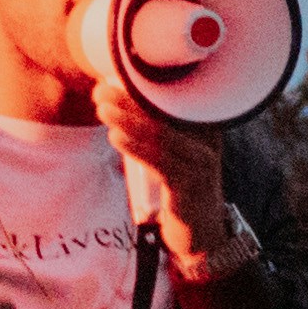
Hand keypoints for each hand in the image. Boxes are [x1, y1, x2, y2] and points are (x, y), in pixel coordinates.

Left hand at [100, 80, 232, 267]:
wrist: (202, 230)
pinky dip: (136, 147)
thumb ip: (157, 128)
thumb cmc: (182, 186)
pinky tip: (116, 137)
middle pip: (165, 113)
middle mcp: (207, 141)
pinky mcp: (188, 187)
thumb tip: (119, 100)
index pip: (173, 99)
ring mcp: (199, 164)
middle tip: (101, 91)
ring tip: (102, 109)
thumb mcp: (175, 152)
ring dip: (127, 120)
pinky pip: (159, 162)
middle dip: (130, 99)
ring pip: (160, 135)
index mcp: (204, 126)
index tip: (113, 78)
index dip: (142, 86)